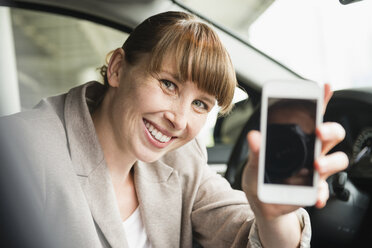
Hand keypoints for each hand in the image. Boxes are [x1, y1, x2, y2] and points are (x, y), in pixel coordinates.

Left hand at [242, 83, 348, 218]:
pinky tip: (315, 197)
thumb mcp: (254, 163)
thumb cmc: (260, 176)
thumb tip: (254, 136)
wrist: (261, 201)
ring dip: (330, 162)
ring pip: (337, 160)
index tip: (325, 87)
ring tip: (316, 166)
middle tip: (319, 132)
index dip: (322, 101)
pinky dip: (322, 193)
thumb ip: (256, 151)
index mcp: (298, 139)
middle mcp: (311, 151)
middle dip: (330, 130)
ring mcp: (315, 171)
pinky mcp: (314, 190)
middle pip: (332, 135)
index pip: (314, 116)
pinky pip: (324, 190)